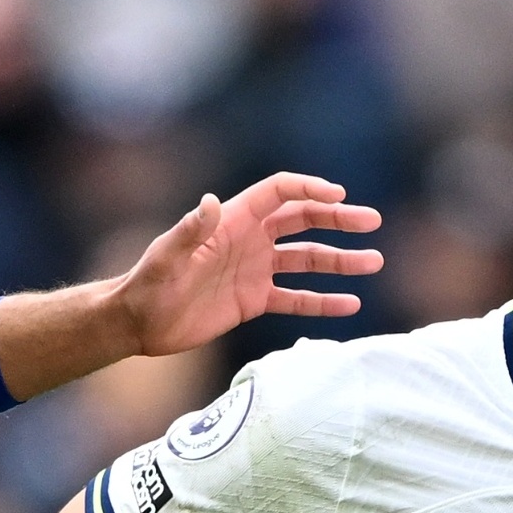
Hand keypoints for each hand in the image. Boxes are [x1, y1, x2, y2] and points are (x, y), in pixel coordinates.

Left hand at [115, 173, 384, 353]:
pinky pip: (296, 298)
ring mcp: (256, 270)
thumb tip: (210, 202)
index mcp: (234, 221)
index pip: (280, 194)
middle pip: (303, 221)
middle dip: (338, 220)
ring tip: (373, 262)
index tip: (339, 196)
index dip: (309, 190)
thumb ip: (190, 231)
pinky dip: (323, 301)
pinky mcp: (255, 300)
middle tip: (371, 223)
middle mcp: (250, 240)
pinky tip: (350, 304)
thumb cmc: (148, 285)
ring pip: (308, 259)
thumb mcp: (167, 257)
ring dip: (340, 260)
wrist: (139, 322)